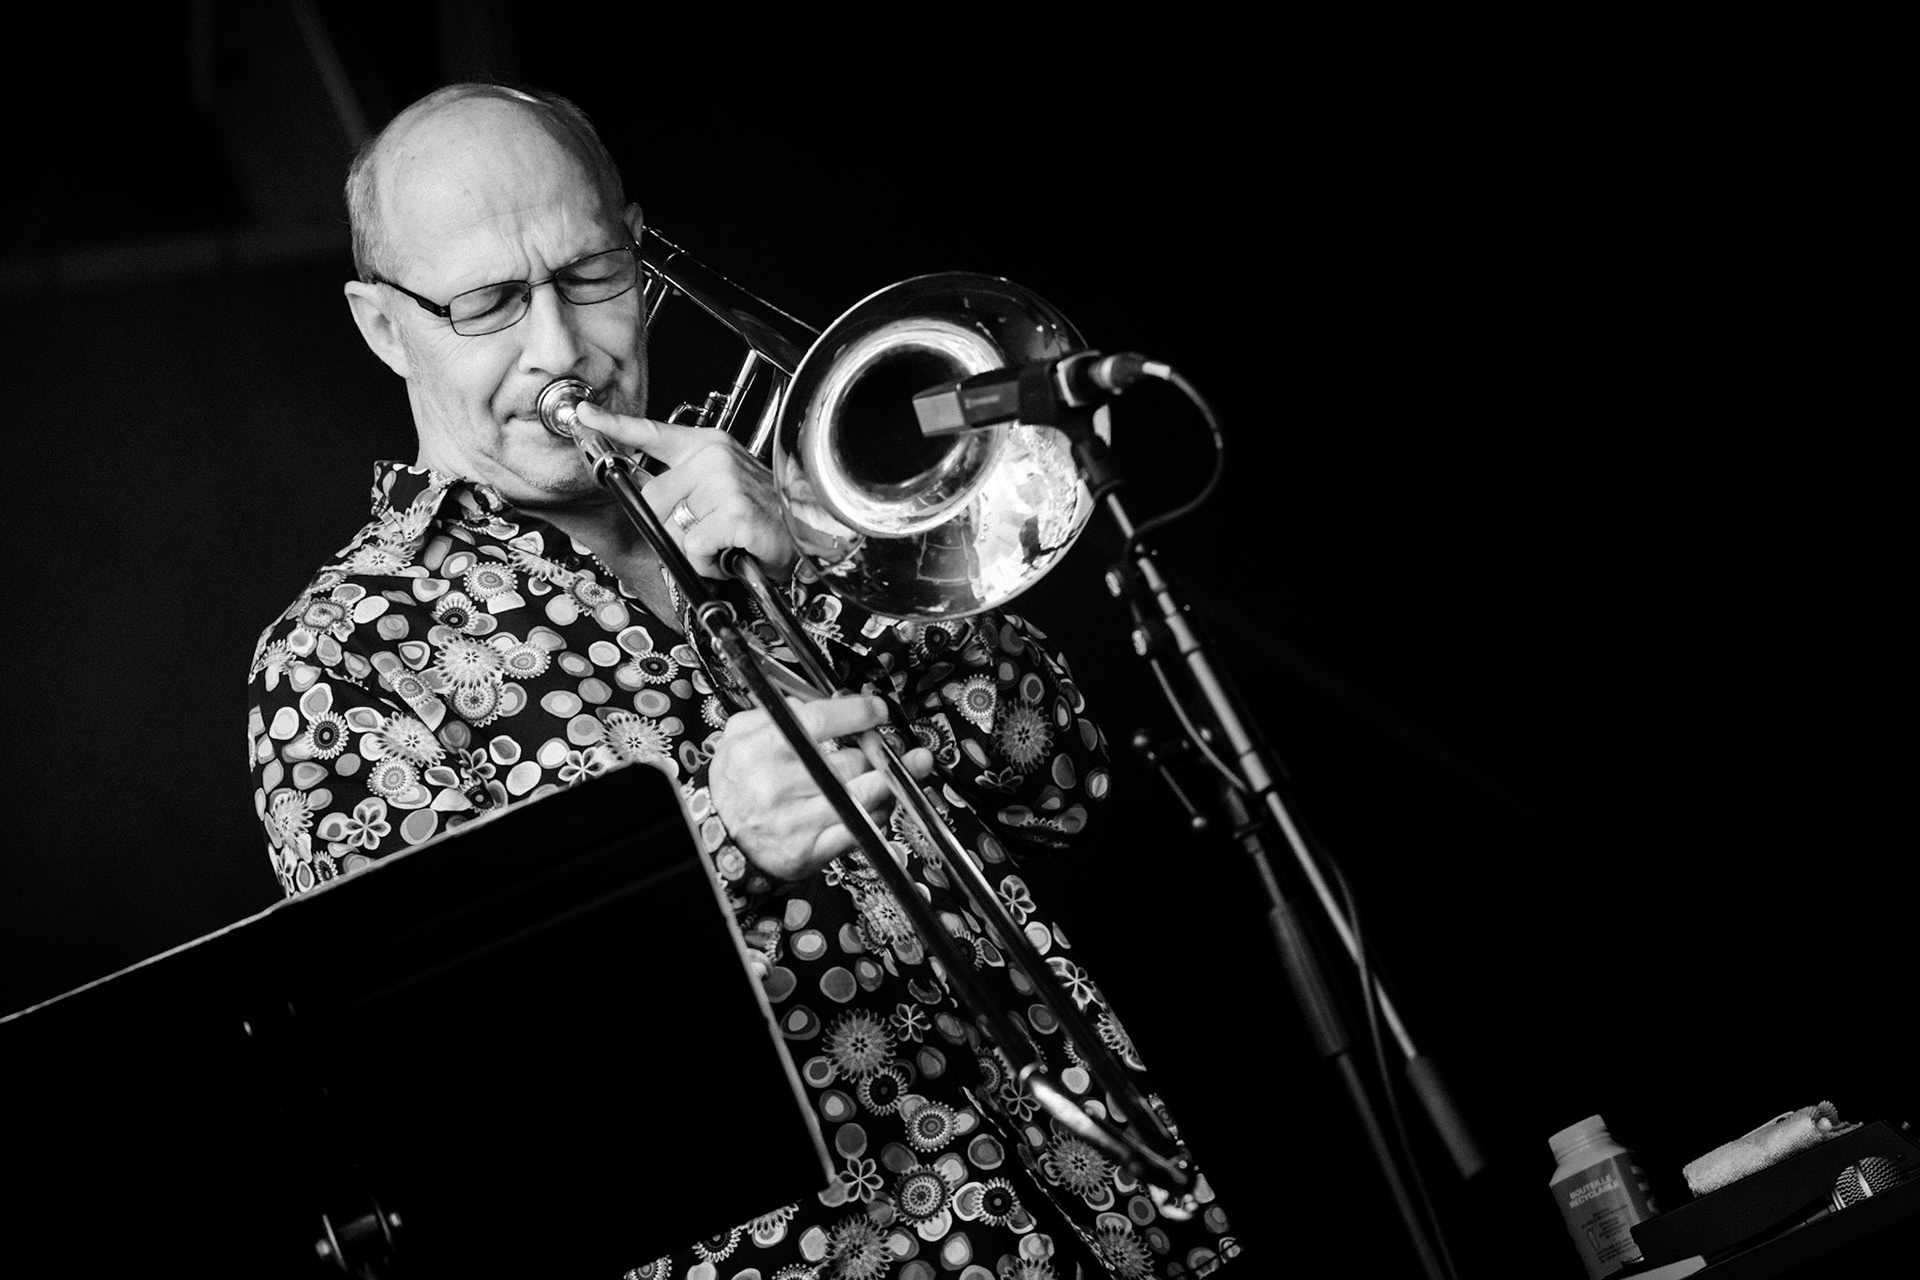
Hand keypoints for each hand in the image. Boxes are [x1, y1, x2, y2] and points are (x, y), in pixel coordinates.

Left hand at [573, 402, 798, 579]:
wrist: (807, 532)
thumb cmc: (764, 515)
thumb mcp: (721, 488)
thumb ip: (685, 488)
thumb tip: (651, 506)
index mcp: (707, 447)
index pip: (653, 434)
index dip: (615, 425)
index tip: (586, 416)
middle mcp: (714, 459)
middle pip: (652, 500)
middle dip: (672, 527)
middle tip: (708, 531)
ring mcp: (725, 484)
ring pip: (673, 530)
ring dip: (694, 548)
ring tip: (725, 541)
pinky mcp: (734, 513)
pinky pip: (694, 548)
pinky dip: (709, 562)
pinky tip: (732, 552)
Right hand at [708, 693, 936, 881]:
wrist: (717, 839)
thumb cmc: (735, 786)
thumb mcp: (740, 737)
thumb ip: (777, 710)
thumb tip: (819, 700)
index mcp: (760, 749)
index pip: (819, 720)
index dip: (857, 712)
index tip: (876, 710)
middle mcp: (777, 785)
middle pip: (850, 759)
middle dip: (874, 750)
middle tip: (880, 746)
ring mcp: (796, 821)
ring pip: (863, 794)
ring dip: (884, 780)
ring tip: (885, 771)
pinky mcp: (811, 850)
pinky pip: (861, 828)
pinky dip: (878, 813)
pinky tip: (878, 803)